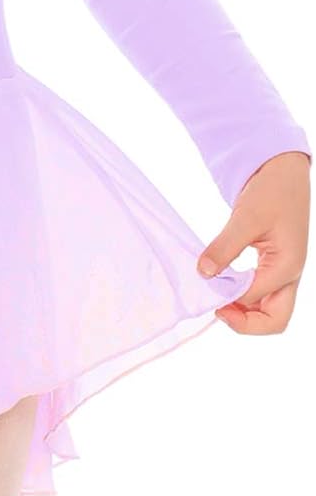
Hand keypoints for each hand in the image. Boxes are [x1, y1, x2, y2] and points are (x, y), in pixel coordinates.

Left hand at [197, 150, 310, 333]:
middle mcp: (290, 275)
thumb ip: (225, 247)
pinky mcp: (277, 266)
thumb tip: (204, 274)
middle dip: (245, 323)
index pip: (254, 299)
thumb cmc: (271, 191)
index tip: (204, 289)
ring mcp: (285, 272)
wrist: (284, 172)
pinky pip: (264, 294)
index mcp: (287, 266)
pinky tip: (225, 284)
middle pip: (275, 320)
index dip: (228, 299)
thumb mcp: (245, 217)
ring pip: (270, 311)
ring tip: (217, 297)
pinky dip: (245, 297)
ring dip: (245, 312)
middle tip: (216, 308)